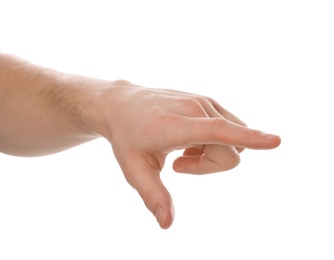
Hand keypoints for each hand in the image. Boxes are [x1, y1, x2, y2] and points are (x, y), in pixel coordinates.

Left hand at [93, 81, 280, 228]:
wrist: (122, 105)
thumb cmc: (127, 138)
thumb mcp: (135, 169)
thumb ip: (153, 196)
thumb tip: (167, 224)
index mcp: (179, 125)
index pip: (221, 132)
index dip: (250, 139)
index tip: (276, 141)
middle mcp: (197, 108)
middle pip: (230, 151)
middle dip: (209, 167)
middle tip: (179, 165)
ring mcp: (204, 102)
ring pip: (232, 140)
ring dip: (212, 153)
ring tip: (182, 149)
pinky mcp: (207, 102)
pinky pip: (227, 129)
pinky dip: (213, 141)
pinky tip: (188, 140)